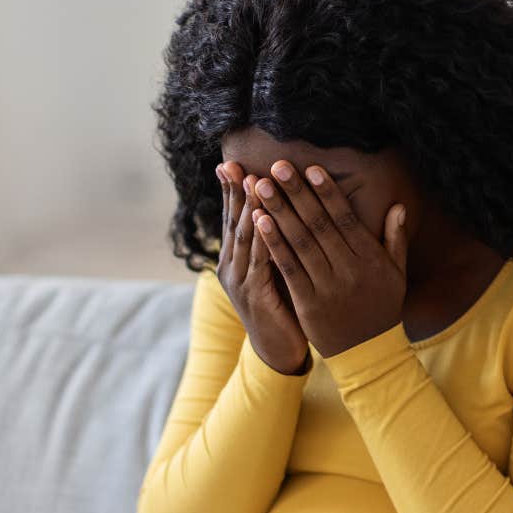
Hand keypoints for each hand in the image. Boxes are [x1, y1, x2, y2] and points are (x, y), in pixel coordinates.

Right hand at [214, 161, 310, 375]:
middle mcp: (231, 267)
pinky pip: (259, 260)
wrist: (279, 350)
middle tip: (233, 162)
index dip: (230, 190)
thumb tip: (280, 211)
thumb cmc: (282, 307)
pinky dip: (262, 237)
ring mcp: (240, 281)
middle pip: (233, 222)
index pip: (232, 218)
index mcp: (235, 260)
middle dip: (234, 191)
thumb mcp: (275, 270)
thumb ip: (273, 243)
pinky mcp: (255, 295)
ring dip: (248, 208)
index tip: (230, 162)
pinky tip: (265, 219)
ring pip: (244, 238)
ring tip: (252, 180)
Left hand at [252, 162, 407, 358]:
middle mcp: (349, 270)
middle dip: (296, 193)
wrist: (369, 354)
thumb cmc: (382, 310)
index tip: (311, 168)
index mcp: (370, 259)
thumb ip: (396, 239)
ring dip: (278, 212)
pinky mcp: (308, 303)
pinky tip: (260, 222)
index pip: (345, 219)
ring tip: (260, 186)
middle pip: (318, 225)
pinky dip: (273, 244)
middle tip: (277, 166)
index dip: (327, 192)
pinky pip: (288, 268)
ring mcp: (327, 287)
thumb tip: (398, 206)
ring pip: (300, 243)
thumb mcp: (397, 275)